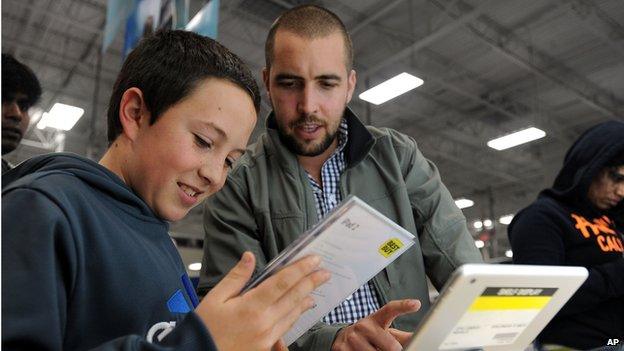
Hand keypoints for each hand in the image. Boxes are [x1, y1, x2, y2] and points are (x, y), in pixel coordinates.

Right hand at [196, 252, 329, 350]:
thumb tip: (249, 256)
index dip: (301, 269)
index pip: (283, 283)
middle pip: (294, 297)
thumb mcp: (215, 297)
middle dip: (311, 282)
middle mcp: (264, 322)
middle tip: (324, 271)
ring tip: (316, 287)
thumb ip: (236, 277)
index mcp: (251, 306)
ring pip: (293, 313)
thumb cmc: (204, 327)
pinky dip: (296, 314)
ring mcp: (267, 336)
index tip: (314, 259)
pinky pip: (286, 326)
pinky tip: (300, 307)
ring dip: (306, 297)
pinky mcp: (267, 346)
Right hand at [331, 299, 420, 350]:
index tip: (416, 304)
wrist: (343, 338)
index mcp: (376, 319)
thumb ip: (402, 336)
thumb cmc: (369, 335)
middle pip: (391, 346)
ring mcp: (352, 338)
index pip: (390, 310)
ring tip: (375, 350)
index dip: (403, 306)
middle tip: (392, 350)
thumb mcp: (384, 331)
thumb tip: (418, 337)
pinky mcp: (342, 349)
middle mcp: (363, 326)